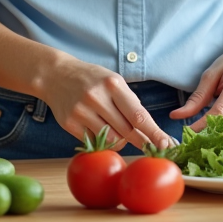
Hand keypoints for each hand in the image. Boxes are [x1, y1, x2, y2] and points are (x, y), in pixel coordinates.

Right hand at [40, 58, 174, 150]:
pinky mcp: (69, 123)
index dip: (154, 133)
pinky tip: (98, 129)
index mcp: (113, 84)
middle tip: (150, 145)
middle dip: (140, 140)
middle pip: (127, 131)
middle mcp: (97, 97)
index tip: (167, 145)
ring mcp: (81, 111)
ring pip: (111, 140)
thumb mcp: (113, 81)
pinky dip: (101, 141)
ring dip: (120, 141)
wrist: (55, 75)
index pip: (138, 115)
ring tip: (116, 129)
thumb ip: (129, 103)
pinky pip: (93, 142)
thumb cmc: (91, 79)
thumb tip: (148, 130)